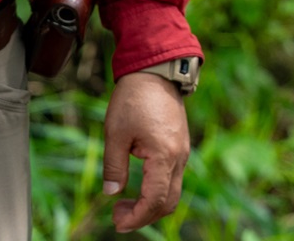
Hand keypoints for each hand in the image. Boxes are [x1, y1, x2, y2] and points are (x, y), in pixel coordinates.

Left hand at [102, 70, 190, 232]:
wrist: (155, 71)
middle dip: (143, 216)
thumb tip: (111, 193)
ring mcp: (182, 152)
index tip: (116, 222)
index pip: (154, 200)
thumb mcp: (115, 133)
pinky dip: (157, 190)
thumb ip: (114, 167)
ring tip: (124, 202)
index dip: (136, 217)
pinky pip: (172, 178)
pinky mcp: (180, 146)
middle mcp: (179, 157)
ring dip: (150, 204)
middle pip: (168, 202)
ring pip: (172, 192)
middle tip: (117, 215)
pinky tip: (137, 185)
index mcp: (164, 155)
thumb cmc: (133, 99)